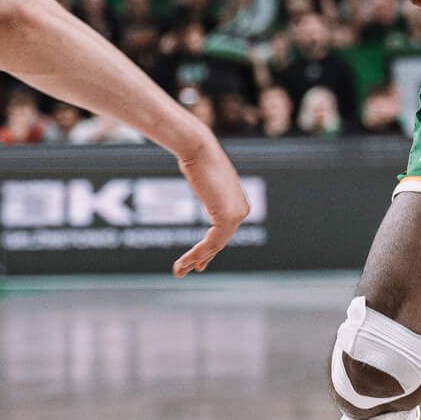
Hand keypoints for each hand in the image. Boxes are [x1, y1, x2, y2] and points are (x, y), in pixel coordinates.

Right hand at [170, 133, 250, 276]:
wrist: (198, 148)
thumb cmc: (197, 159)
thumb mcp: (205, 182)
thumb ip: (209, 194)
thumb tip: (208, 196)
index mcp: (238, 202)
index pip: (223, 232)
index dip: (210, 249)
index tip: (199, 263)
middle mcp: (242, 210)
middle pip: (219, 241)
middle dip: (201, 257)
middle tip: (184, 271)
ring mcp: (237, 214)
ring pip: (215, 245)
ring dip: (195, 259)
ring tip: (179, 270)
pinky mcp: (228, 217)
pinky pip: (212, 242)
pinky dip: (198, 254)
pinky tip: (186, 261)